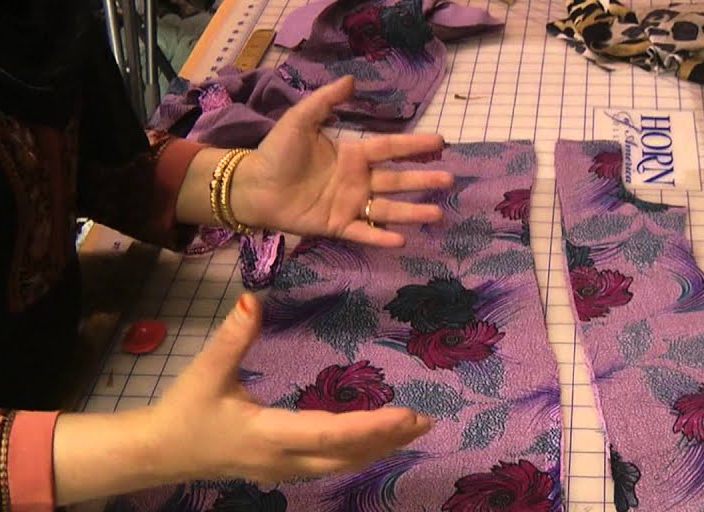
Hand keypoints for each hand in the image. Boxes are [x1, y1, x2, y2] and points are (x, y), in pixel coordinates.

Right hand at [153, 293, 432, 482]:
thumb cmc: (184, 411)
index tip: (405, 414)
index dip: (370, 427)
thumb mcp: (206, 372)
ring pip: (342, 465)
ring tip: (414, 430)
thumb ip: (232, 338)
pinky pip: (331, 466)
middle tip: (425, 421)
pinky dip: (360, 453)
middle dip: (387, 439)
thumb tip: (251, 300)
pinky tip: (380, 441)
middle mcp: (283, 460)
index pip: (329, 435)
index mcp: (267, 435)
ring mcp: (285, 471)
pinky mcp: (284, 470)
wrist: (160, 454)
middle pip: (346, 456)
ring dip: (379, 448)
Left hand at [230, 76, 452, 245]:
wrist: (253, 186)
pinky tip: (402, 239)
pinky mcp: (337, 226)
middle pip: (397, 180)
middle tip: (449, 180)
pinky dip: (381, 237)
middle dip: (423, 180)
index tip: (440, 142)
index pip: (389, 148)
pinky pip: (364, 232)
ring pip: (387, 209)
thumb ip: (325, 101)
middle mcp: (357, 181)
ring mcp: (349, 205)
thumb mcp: (300, 120)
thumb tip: (352, 80)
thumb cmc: (277, 152)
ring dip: (412, 212)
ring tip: (437, 213)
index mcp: (352, 155)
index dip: (414, 145)